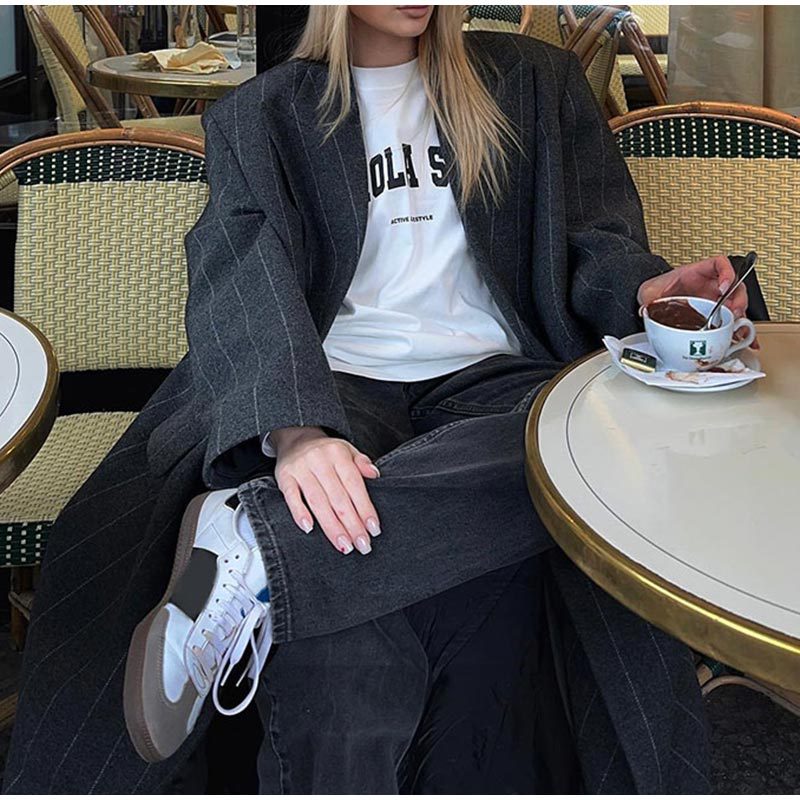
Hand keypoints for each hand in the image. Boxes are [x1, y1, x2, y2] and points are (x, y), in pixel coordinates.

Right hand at [271, 426, 381, 555]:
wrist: (296, 438)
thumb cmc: (326, 451)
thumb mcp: (348, 450)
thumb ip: (362, 462)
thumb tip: (375, 474)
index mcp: (338, 454)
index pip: (354, 485)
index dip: (365, 508)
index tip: (373, 529)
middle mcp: (320, 460)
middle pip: (338, 497)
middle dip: (352, 524)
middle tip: (362, 545)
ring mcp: (301, 469)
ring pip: (318, 501)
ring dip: (331, 526)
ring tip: (343, 545)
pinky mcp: (284, 477)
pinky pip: (291, 497)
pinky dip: (299, 513)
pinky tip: (308, 528)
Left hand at [637, 255, 757, 347]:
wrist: (656, 297)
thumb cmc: (659, 288)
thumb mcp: (651, 290)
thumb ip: (649, 297)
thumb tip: (645, 310)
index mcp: (699, 272)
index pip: (720, 264)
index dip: (726, 272)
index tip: (724, 285)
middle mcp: (712, 284)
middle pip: (736, 286)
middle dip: (738, 299)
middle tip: (734, 311)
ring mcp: (717, 299)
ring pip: (738, 304)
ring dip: (742, 316)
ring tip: (740, 328)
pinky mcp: (717, 313)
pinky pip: (734, 320)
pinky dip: (741, 330)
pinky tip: (745, 340)